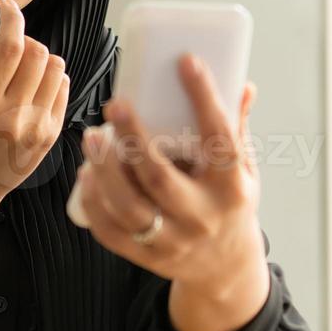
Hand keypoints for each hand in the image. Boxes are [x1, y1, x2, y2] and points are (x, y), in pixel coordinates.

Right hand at [0, 0, 69, 206]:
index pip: (9, 48)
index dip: (12, 19)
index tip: (7, 8)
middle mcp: (13, 117)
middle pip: (36, 53)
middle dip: (22, 38)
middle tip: (7, 46)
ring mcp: (37, 128)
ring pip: (54, 67)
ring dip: (38, 56)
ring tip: (19, 67)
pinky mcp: (51, 135)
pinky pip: (63, 86)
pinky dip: (49, 76)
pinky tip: (30, 86)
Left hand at [75, 53, 265, 299]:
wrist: (225, 268)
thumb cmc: (231, 203)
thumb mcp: (245, 170)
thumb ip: (238, 128)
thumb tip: (241, 83)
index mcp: (232, 189)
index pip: (220, 139)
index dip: (204, 98)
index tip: (186, 62)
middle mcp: (202, 217)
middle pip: (160, 177)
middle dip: (133, 138)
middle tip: (115, 104)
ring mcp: (173, 242)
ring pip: (130, 208)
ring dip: (105, 171)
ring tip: (92, 138)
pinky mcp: (148, 258)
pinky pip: (113, 233)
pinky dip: (95, 204)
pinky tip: (86, 176)